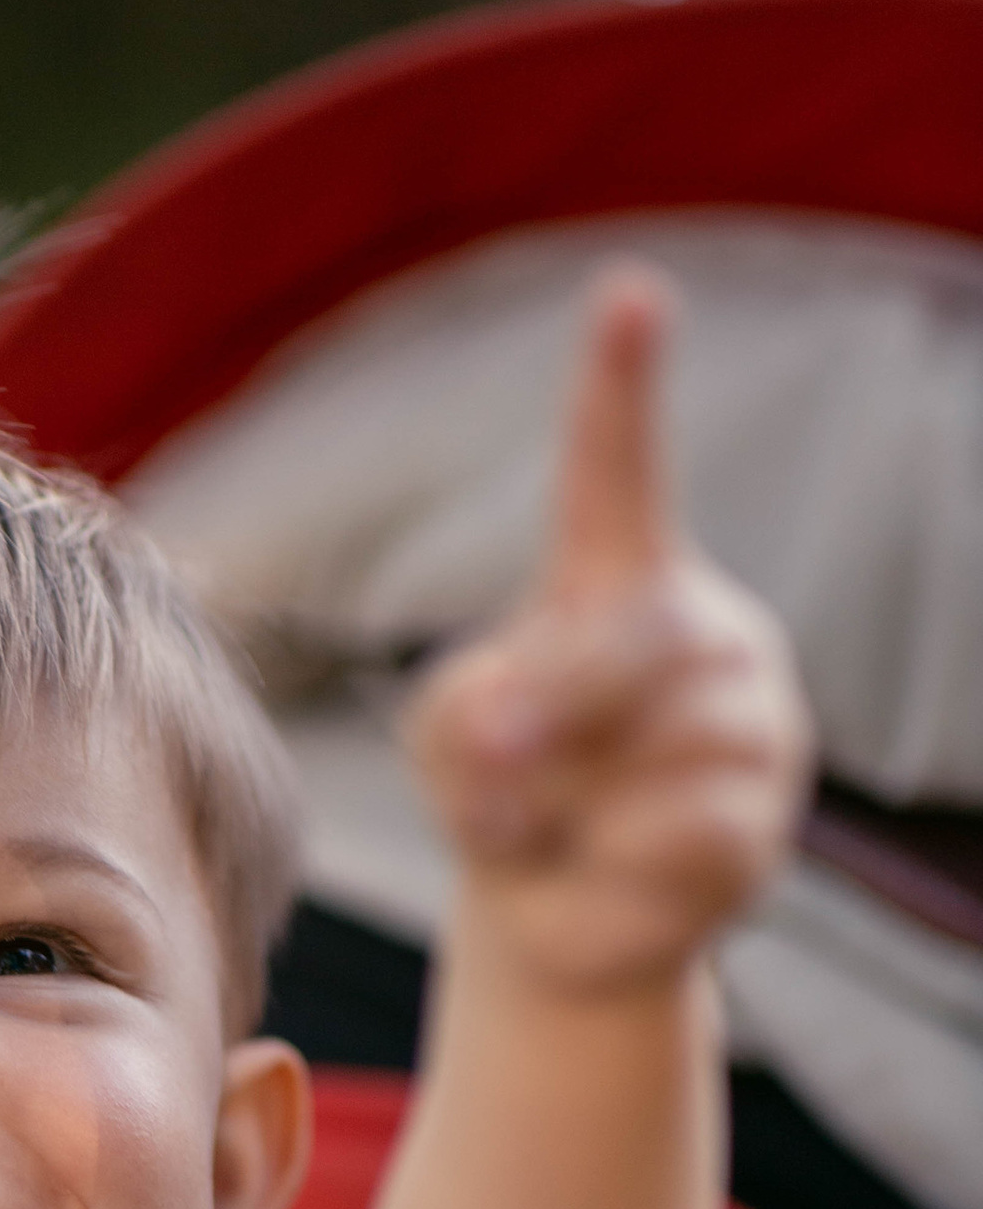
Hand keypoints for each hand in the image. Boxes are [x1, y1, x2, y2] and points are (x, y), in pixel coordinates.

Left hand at [406, 268, 810, 994]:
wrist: (547, 916)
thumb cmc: (497, 792)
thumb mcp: (447, 732)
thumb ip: (465, 710)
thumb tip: (517, 745)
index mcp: (625, 580)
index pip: (622, 470)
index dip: (622, 385)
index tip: (628, 292)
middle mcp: (709, 635)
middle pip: (649, 633)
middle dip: (559, 697)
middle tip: (490, 747)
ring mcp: (755, 729)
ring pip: (661, 746)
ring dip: (561, 799)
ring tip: (538, 828)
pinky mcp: (762, 829)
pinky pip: (677, 833)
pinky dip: (602, 863)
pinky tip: (589, 869)